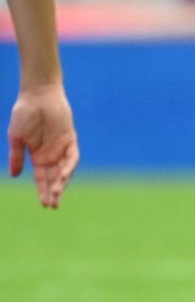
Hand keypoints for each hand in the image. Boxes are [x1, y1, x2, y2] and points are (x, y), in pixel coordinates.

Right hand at [9, 82, 77, 207]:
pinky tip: (63, 176)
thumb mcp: (16, 138)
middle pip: (54, 177)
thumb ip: (16, 156)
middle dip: (54, 192)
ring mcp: (62, 147)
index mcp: (37, 156)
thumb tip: (14, 176)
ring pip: (64, 170)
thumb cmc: (24, 114)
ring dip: (61, 182)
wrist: (37, 95)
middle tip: (53, 205)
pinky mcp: (70, 139)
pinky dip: (69, 166)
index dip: (43, 191)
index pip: (42, 178)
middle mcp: (51, 154)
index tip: (44, 204)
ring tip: (57, 194)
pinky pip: (72, 156)